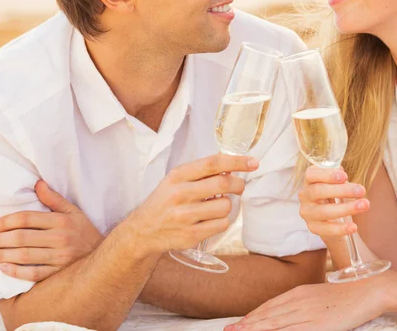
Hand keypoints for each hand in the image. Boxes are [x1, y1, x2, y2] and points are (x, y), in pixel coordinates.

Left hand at [0, 180, 102, 281]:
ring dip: (3, 255)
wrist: (103, 254)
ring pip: (25, 255)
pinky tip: (5, 268)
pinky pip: (34, 274)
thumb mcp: (73, 211)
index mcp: (61, 220)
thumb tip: (38, 184)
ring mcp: (60, 257)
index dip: (7, 222)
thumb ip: (54, 199)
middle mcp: (60, 238)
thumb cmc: (84, 231)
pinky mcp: (59, 272)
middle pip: (22, 237)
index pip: (27, 219)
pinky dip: (18, 271)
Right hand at [128, 153, 258, 253]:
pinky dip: (222, 221)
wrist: (143, 231)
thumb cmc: (166, 201)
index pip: (212, 163)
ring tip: (217, 205)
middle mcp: (180, 194)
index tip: (253, 162)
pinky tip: (211, 219)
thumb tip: (234, 166)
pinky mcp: (190, 236)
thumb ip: (201, 172)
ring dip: (228, 205)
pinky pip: (221, 225)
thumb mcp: (176, 180)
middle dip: (239, 184)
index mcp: (178, 175)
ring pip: (225, 206)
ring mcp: (185, 216)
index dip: (237, 161)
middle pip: (223, 183)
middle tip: (239, 186)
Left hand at [224, 275, 389, 330]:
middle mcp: (299, 302)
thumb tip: (286, 313)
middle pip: (268, 316)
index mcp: (298, 293)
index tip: (238, 323)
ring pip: (275, 324)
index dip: (252, 316)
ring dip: (256, 330)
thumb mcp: (318, 296)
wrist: (366, 291)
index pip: (269, 306)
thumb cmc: (345, 296)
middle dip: (247, 325)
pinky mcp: (319, 325)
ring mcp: (308, 314)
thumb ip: (301, 304)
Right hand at [299, 166, 369, 236]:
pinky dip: (341, 229)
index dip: (327, 175)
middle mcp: (304, 195)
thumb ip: (338, 176)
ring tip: (364, 205)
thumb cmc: (333, 193)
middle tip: (361, 191)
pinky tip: (354, 226)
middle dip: (342, 191)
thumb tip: (341, 171)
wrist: (330, 217)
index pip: (311, 174)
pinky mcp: (313, 227)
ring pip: (324, 211)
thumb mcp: (335, 182)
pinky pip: (326, 229)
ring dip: (346, 208)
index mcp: (309, 180)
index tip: (345, 176)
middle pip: (318, 191)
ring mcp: (307, 212)